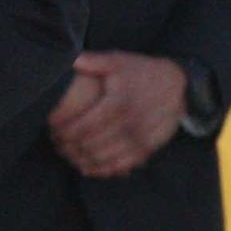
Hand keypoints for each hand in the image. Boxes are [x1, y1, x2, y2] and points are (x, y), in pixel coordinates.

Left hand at [50, 50, 185, 178]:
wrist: (177, 84)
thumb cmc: (141, 72)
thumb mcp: (119, 61)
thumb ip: (94, 62)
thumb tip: (72, 60)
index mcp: (119, 102)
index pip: (84, 125)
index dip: (64, 131)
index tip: (52, 129)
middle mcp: (130, 123)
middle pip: (91, 144)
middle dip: (69, 146)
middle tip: (55, 142)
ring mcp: (140, 138)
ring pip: (103, 158)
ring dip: (81, 159)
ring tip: (66, 153)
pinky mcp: (147, 149)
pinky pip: (120, 166)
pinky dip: (100, 169)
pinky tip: (86, 165)